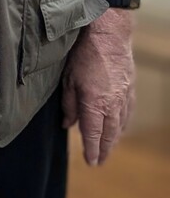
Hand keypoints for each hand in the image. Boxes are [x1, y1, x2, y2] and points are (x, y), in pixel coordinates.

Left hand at [62, 14, 135, 164]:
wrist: (108, 35)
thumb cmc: (83, 55)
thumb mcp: (68, 80)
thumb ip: (68, 105)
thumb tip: (68, 124)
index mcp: (95, 104)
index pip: (93, 135)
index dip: (91, 150)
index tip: (91, 162)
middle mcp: (113, 105)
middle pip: (109, 134)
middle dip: (104, 149)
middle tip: (99, 161)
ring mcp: (124, 97)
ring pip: (121, 125)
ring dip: (114, 139)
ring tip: (107, 148)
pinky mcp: (130, 89)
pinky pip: (128, 112)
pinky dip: (123, 124)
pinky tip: (120, 127)